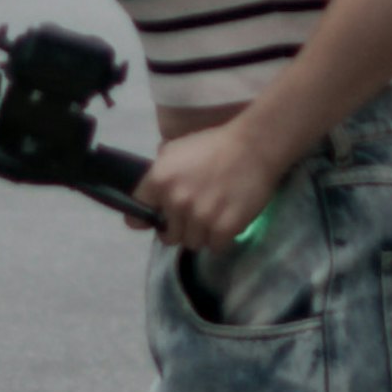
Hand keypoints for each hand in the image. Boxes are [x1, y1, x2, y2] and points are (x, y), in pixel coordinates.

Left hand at [132, 117, 286, 256]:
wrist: (253, 146)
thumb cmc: (213, 144)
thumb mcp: (175, 149)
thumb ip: (158, 174)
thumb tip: (151, 197)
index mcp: (159, 181)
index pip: (137, 218)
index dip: (149, 220)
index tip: (160, 219)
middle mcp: (176, 202)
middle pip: (169, 237)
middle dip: (180, 229)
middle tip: (194, 217)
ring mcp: (200, 217)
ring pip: (192, 243)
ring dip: (201, 234)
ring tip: (213, 217)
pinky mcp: (224, 228)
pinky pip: (215, 247)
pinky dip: (221, 238)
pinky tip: (226, 222)